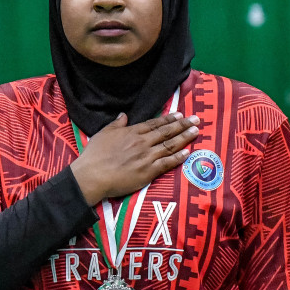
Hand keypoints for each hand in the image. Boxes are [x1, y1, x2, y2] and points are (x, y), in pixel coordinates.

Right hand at [69, 112, 199, 204]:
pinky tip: (187, 152)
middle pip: (166, 132)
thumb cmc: (95, 155)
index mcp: (131, 132)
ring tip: (196, 132)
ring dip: (184, 138)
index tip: (180, 114)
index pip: (154, 124)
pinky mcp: (149, 171)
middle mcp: (142, 142)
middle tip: (196, 120)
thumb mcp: (103, 134)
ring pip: (170, 145)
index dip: (168, 119)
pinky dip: (178, 157)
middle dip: (182, 125)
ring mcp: (147, 156)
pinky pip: (167, 163)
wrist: (93, 175)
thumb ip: (116, 124)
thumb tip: (124, 115)